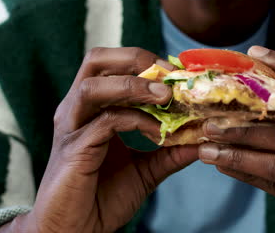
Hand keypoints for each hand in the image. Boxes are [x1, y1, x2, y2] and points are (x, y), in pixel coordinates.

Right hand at [0, 47, 197, 232]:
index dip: (147, 63)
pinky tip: (158, 133)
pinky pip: (106, 120)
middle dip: (137, 59)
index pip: (115, 66)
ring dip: (135, 85)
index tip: (180, 74)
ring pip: (95, 84)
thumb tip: (202, 139)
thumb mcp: (145, 170)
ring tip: (166, 96)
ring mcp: (72, 126)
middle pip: (97, 59)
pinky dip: (136, 120)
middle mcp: (77, 109)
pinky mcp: (74, 147)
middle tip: (170, 75)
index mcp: (92, 108)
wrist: (76, 231)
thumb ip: (170, 152)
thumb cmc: (103, 198)